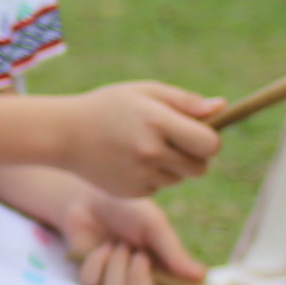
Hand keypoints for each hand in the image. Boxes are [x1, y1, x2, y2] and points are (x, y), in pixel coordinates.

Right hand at [54, 82, 223, 197]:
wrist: (63, 134)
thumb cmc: (108, 107)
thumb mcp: (144, 92)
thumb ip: (185, 101)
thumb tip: (221, 108)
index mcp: (157, 121)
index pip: (209, 144)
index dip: (209, 140)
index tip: (198, 133)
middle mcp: (150, 151)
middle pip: (200, 167)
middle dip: (195, 156)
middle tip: (173, 140)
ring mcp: (140, 175)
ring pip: (180, 178)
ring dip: (173, 166)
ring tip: (144, 147)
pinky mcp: (132, 192)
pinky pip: (160, 187)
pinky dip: (153, 177)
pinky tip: (130, 161)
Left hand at [55, 186, 206, 284]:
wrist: (91, 200)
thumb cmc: (128, 211)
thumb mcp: (154, 225)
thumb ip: (173, 252)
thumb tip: (200, 276)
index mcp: (170, 273)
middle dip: (141, 282)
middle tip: (139, 256)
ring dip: (117, 264)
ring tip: (119, 245)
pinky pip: (94, 284)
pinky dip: (97, 261)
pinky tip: (102, 248)